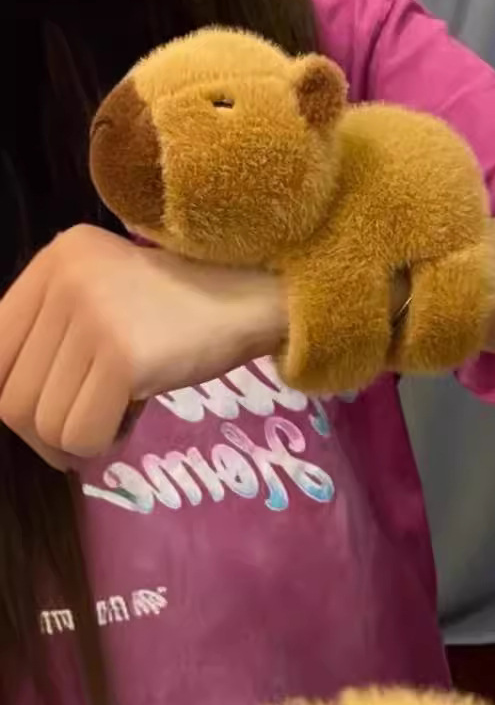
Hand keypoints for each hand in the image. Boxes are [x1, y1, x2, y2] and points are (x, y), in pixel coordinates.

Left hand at [0, 225, 285, 468]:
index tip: (53, 418)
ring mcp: (93, 316)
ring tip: (115, 423)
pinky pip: (83, 433)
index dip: (18, 399)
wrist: (259, 298)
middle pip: (11, 396)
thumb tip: (19, 412)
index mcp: (54, 259)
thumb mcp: (109, 298)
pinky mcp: (124, 356)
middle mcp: (63, 281)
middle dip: (45, 436)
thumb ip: (60, 332)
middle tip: (84, 440)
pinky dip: (103, 445)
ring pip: (43, 422)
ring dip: (77, 443)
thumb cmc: (189, 309)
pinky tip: (131, 422)